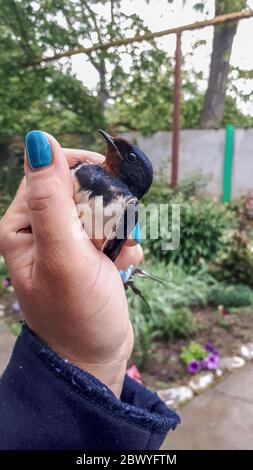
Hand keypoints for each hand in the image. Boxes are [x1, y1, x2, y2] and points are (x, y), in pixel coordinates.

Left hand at [0, 131, 142, 396]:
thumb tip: (38, 139)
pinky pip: (112, 231)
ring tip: (116, 255)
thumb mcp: (64, 255)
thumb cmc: (75, 313)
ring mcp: (66, 242)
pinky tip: (122, 266)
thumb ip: (52, 199)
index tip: (107, 194)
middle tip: (107, 239)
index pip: (51, 172)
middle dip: (104, 209)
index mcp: (22, 225)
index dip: (83, 177)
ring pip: (101, 209)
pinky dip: (124, 244)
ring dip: (119, 228)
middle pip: (80, 189)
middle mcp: (40, 230)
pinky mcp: (88, 254)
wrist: (96, 357)